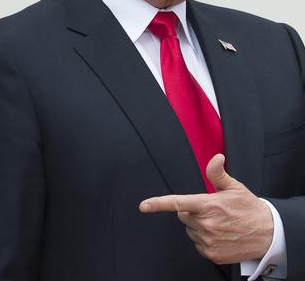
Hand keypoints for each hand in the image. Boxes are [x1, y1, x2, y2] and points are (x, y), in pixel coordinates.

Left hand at [139, 154, 272, 263]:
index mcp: (208, 205)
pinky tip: (220, 235)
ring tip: (219, 223)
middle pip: (183, 216)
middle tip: (212, 211)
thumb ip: (218, 173)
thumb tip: (215, 157)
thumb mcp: (235, 188)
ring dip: (199, 226)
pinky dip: (205, 240)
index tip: (144, 206)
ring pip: (190, 230)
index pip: (178, 203)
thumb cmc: (249, 209)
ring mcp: (208, 240)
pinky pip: (198, 244)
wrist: (269, 234)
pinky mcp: (212, 254)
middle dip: (192, 212)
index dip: (158, 204)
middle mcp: (206, 224)